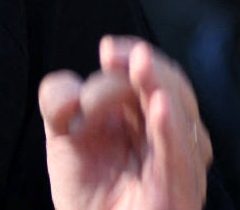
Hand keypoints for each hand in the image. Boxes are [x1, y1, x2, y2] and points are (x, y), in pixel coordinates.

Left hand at [38, 35, 211, 209]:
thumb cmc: (85, 186)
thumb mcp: (64, 131)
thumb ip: (59, 98)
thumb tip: (73, 88)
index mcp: (149, 115)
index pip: (155, 73)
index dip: (133, 55)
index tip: (109, 49)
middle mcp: (172, 136)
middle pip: (173, 86)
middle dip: (145, 68)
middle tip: (117, 58)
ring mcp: (179, 163)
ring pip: (179, 115)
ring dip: (157, 85)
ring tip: (140, 66)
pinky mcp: (177, 191)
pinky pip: (177, 155)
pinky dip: (170, 128)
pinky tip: (159, 106)